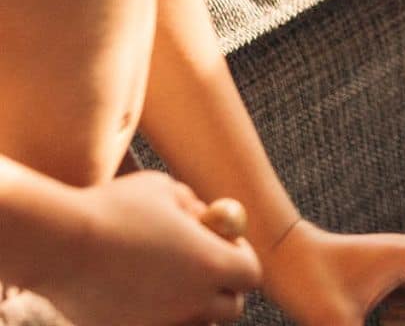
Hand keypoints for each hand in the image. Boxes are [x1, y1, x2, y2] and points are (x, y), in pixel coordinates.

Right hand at [38, 173, 261, 325]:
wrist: (58, 243)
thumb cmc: (113, 207)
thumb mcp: (163, 189)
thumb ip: (192, 204)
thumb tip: (207, 216)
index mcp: (212, 263)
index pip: (250, 275)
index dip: (242, 258)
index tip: (226, 246)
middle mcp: (192, 301)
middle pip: (229, 309)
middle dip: (223, 290)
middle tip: (203, 269)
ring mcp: (160, 322)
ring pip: (195, 324)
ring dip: (192, 308)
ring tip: (170, 281)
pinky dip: (156, 316)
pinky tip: (137, 293)